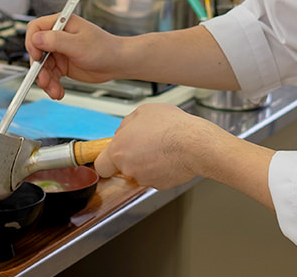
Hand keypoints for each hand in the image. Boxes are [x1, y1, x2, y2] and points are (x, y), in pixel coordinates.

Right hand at [26, 14, 125, 99]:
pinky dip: (52, 85)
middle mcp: (58, 36)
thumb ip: (56, 40)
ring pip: (42, 67)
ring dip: (46, 81)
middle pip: (36, 51)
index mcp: (61, 24)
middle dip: (39, 68)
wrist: (117, 63)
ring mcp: (59, 51)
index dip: (32, 42)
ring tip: (54, 91)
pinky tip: (58, 92)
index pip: (36, 29)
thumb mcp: (78, 44)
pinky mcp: (62, 65)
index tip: (38, 57)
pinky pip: (50, 76)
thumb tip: (36, 38)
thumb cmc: (104, 49)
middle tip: (45, 81)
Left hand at [94, 103, 221, 189]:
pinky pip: (155, 176)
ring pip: (140, 171)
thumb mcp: (143, 111)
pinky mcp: (160, 185)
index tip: (110, 158)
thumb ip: (127, 124)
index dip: (106, 161)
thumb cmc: (172, 126)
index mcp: (119, 149)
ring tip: (161, 146)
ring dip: (147, 162)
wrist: (195, 143)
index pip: (101, 165)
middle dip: (131, 157)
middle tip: (145, 144)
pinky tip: (169, 156)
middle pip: (123, 167)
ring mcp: (145, 178)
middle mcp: (129, 167)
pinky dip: (160, 168)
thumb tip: (124, 131)